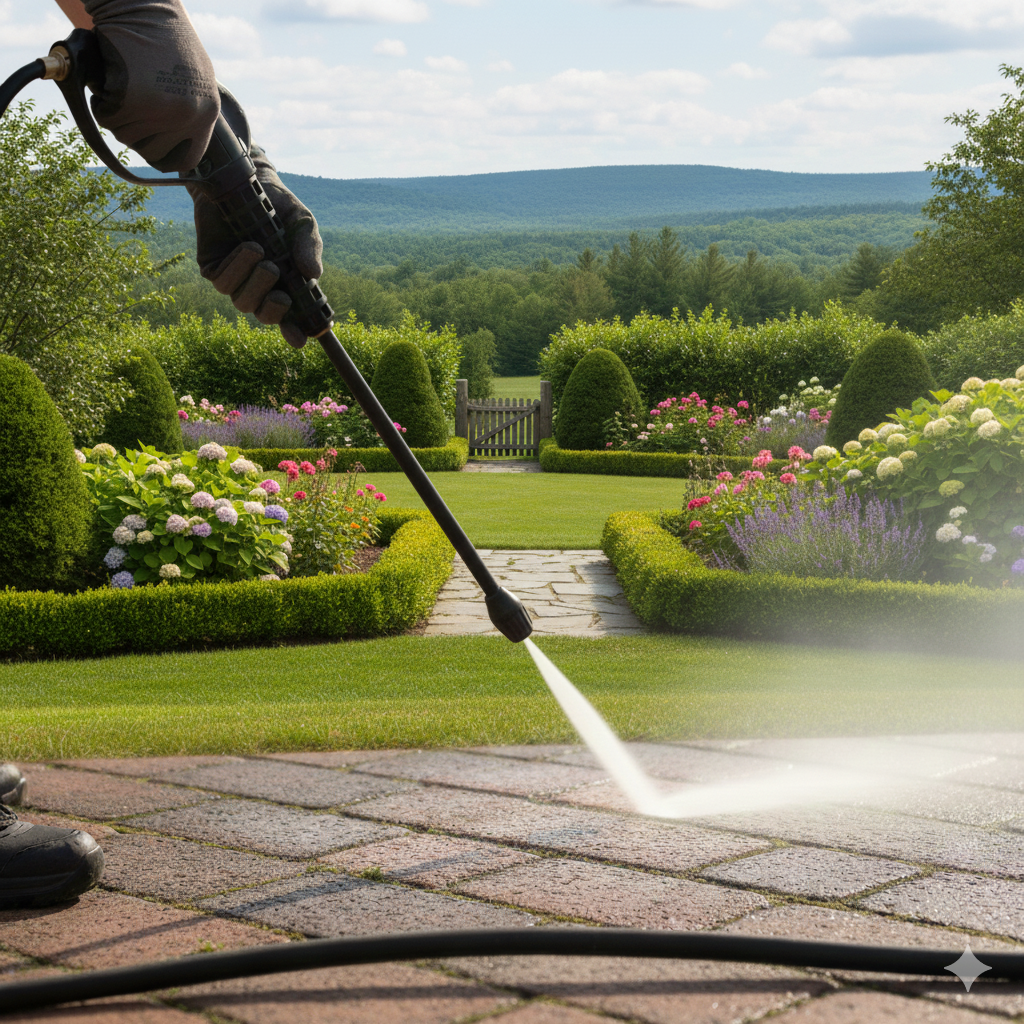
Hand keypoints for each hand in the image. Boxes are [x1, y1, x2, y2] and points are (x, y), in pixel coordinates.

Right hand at [83, 0, 218, 170]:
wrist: (140, 3)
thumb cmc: (162, 38)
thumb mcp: (190, 80)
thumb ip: (187, 113)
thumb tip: (178, 152)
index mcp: (206, 114)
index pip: (184, 160)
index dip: (162, 154)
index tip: (150, 144)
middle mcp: (189, 117)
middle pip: (150, 152)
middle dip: (135, 130)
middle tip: (133, 97)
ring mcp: (162, 111)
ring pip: (126, 136)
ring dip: (117, 113)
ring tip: (126, 81)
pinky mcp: (132, 101)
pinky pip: (108, 119)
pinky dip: (102, 101)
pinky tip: (113, 77)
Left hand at [188, 146, 323, 348]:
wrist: (244, 179)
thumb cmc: (277, 206)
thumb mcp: (302, 224)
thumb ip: (309, 247)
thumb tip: (314, 274)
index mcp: (285, 283)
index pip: (290, 317)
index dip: (295, 332)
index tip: (302, 339)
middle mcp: (259, 286)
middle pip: (263, 316)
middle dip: (272, 311)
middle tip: (281, 295)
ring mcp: (235, 279)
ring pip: (242, 301)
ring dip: (255, 283)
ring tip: (262, 253)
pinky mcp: (212, 267)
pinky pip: (223, 281)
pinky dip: (237, 267)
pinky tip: (248, 247)